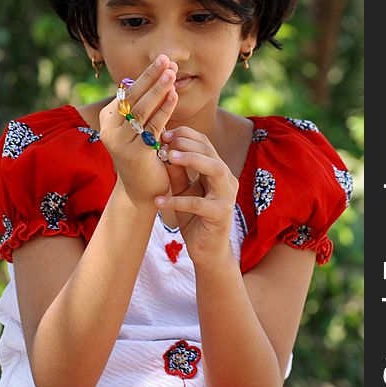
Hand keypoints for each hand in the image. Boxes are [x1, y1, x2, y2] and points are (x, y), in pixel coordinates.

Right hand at [99, 55, 178, 207]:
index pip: (128, 91)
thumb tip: (153, 77)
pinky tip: (174, 96)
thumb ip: (142, 108)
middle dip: (151, 76)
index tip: (163, 60)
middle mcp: (109, 129)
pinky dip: (164, 110)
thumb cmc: (144, 157)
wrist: (142, 192)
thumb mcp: (139, 129)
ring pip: (142, 109)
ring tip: (172, 72)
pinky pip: (152, 126)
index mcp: (108, 119)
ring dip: (158, 89)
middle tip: (166, 58)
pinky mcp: (134, 153)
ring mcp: (120, 141)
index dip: (146, 75)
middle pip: (132, 96)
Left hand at [155, 127, 238, 267]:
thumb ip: (176, 173)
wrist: (207, 252)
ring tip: (168, 157)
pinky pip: (199, 203)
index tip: (164, 134)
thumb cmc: (195, 219)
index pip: (205, 143)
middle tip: (164, 143)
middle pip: (211, 151)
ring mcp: (227, 196)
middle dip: (187, 143)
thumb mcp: (182, 191)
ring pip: (215, 169)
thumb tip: (162, 150)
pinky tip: (158, 200)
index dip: (186, 135)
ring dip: (191, 159)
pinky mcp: (221, 214)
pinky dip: (177, 200)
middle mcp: (226, 179)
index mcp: (218, 170)